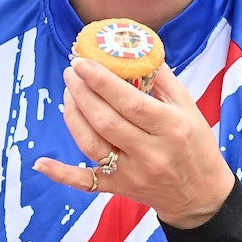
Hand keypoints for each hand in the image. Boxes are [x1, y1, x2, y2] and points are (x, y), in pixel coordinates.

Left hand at [34, 58, 233, 228]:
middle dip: (82, 92)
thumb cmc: (195, 144)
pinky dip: (61, 174)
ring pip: (91, 144)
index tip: (83, 62)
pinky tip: (40, 162)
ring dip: (73, 116)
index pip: (130, 102)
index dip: (101, 81)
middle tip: (71, 71)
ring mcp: (132, 174)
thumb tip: (135, 47)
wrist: (200, 195)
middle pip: (105, 120)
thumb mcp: (188, 107)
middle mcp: (150, 153)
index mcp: (170, 127)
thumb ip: (162, 78)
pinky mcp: (119, 189)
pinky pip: (86, 183)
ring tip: (68, 92)